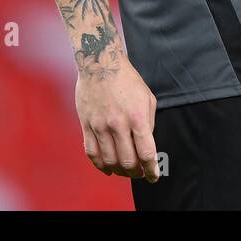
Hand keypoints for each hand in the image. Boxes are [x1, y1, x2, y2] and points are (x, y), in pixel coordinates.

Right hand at [75, 53, 160, 181]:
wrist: (100, 64)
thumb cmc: (127, 80)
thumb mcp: (147, 98)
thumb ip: (148, 123)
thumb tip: (145, 146)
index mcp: (137, 117)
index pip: (146, 152)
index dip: (151, 169)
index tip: (154, 176)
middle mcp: (118, 124)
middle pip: (128, 161)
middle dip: (136, 172)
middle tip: (139, 173)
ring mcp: (100, 126)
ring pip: (109, 160)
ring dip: (119, 171)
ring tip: (125, 171)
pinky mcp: (86, 125)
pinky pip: (92, 153)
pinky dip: (100, 165)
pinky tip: (107, 168)